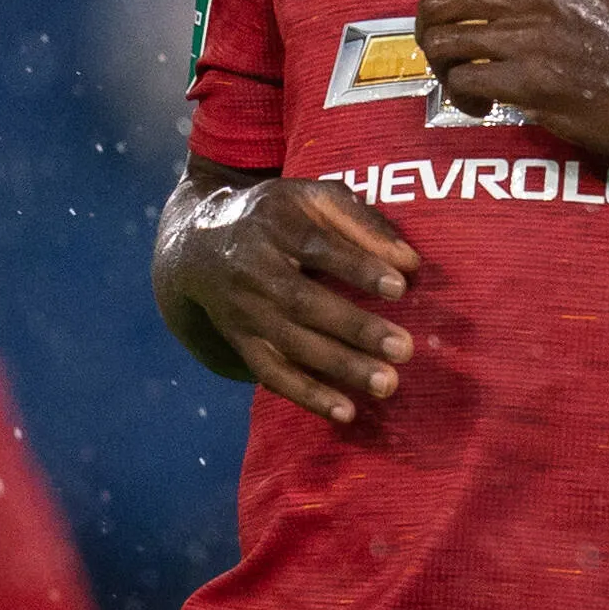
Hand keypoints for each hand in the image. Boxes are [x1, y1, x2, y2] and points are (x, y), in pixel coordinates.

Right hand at [158, 165, 419, 423]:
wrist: (198, 242)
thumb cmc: (276, 216)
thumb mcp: (312, 197)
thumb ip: (361, 220)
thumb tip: (410, 262)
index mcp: (275, 223)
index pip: (317, 247)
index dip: (357, 267)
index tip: (399, 286)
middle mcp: (253, 268)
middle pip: (303, 301)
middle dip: (355, 327)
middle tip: (404, 347)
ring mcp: (243, 310)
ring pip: (291, 344)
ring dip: (340, 367)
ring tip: (387, 384)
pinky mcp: (239, 341)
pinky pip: (271, 374)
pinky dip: (307, 396)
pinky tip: (346, 412)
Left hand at [376, 0, 608, 158]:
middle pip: (436, 2)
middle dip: (427, 35)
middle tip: (446, 58)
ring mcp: (531, 36)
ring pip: (442, 44)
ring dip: (443, 71)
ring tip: (468, 86)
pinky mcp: (530, 81)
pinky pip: (462, 83)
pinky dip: (462, 99)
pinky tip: (484, 106)